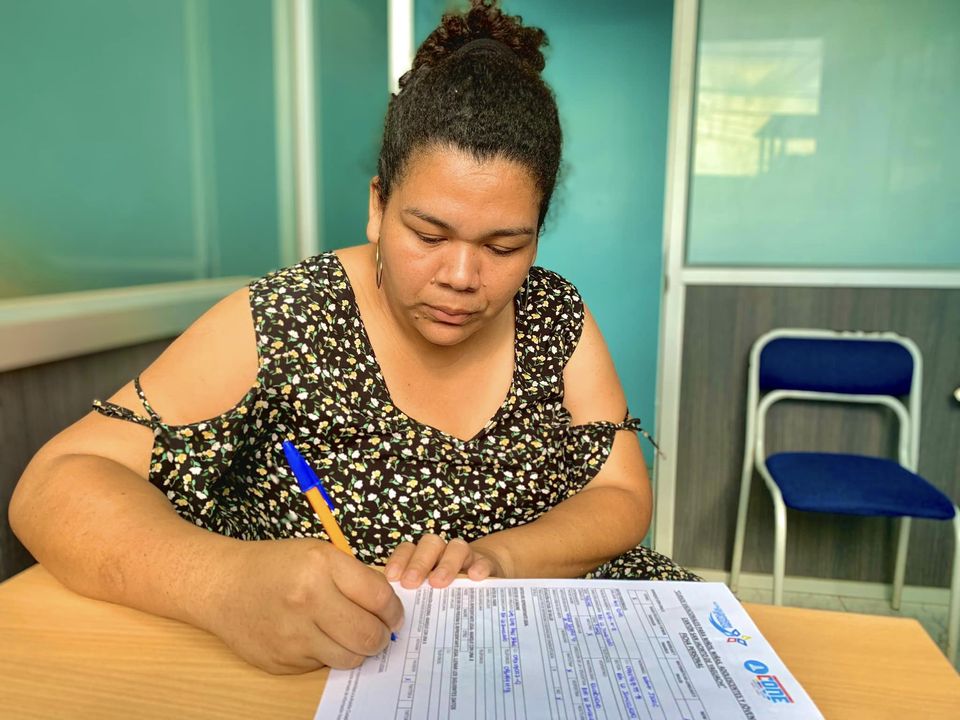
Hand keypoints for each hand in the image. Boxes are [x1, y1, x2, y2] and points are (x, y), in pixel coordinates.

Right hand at [204, 538, 403, 673]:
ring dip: (357, 650)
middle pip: (369, 635)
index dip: (394, 610)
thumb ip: (355, 578)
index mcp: (321, 565)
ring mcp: (293, 635)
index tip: (394, 615)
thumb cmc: (275, 566)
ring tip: (349, 636)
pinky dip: (326, 654)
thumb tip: (390, 610)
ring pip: (349, 658)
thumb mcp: (318, 554)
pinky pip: (321, 666)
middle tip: (379, 632)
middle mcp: (307, 600)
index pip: (379, 597)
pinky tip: (313, 637)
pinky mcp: (282, 661)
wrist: (222, 586)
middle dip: (382, 637)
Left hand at [383, 533, 507, 588]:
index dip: (399, 560)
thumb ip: (413, 599)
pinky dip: (479, 566)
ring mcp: (466, 556)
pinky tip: (474, 577)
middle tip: (411, 583)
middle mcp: (443, 552)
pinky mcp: (486, 564)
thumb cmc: (447, 590)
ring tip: (438, 583)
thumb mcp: (428, 594)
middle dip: (419, 563)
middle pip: (430, 544)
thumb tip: (393, 620)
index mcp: (424, 558)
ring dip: (446, 564)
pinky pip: (484, 560)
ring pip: (456, 547)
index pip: (408, 549)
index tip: (392, 578)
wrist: (481, 578)